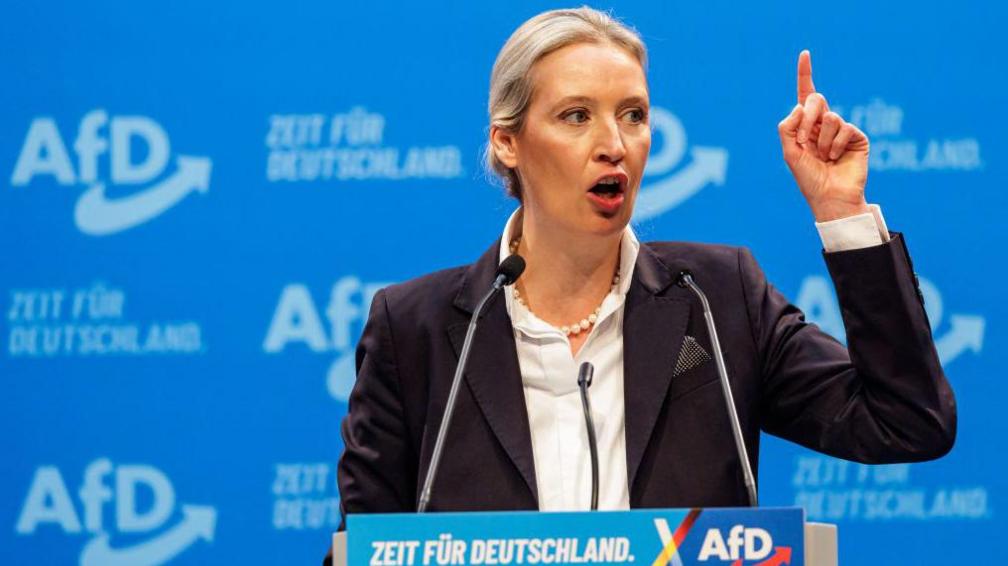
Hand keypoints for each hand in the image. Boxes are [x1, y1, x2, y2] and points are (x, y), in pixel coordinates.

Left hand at [778, 50, 870, 221]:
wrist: (829, 198)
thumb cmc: (808, 178)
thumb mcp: (790, 153)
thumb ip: (787, 127)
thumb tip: (800, 105)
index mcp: (806, 126)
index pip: (805, 96)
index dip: (805, 74)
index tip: (804, 54)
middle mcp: (823, 124)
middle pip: (816, 99)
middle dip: (807, 117)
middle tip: (804, 140)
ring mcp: (841, 130)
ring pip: (830, 116)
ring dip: (821, 139)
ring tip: (823, 157)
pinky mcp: (857, 137)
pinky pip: (845, 128)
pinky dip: (835, 144)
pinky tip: (835, 157)